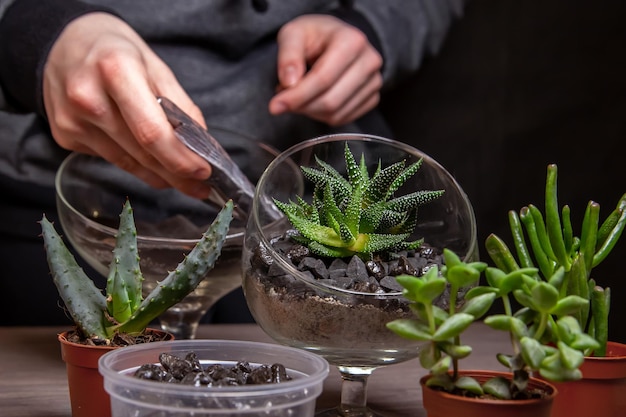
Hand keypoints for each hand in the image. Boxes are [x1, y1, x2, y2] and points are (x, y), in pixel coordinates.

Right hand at [43, 13, 212, 198]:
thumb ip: (180, 105)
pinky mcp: (64, 136)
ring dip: (159, 176)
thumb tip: (202, 144)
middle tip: (201, 185)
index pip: (152, 132)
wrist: (61, 43)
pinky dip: (135, 165)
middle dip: (177, 174)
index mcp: (116, 71)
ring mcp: (72, 120)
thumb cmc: (113, 51)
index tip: (202, 171)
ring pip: (127, 163)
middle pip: (142, 153)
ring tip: (182, 181)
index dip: (180, 158)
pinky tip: (150, 163)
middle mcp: (87, 98)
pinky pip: (111, 159)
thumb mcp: (154, 65)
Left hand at [269, 14, 382, 125]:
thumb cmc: (315, 35)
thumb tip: (289, 83)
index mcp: (352, 41)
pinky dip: (322, 116)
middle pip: (330, 100)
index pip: (323, 79)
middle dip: (302, 106)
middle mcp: (369, 62)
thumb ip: (288, 55)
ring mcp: (374, 82)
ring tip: (299, 95)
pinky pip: (343, 118)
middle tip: (284, 99)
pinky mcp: (372, 97)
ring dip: (310, 111)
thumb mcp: (294, 34)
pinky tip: (314, 100)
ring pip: (336, 113)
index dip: (297, 96)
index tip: (275, 105)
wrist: (337, 38)